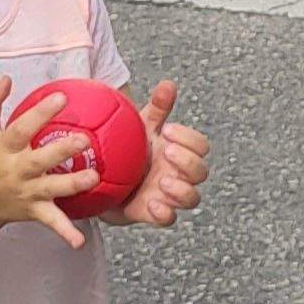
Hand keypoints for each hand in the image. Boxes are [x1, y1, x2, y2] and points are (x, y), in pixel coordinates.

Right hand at [0, 77, 99, 247]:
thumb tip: (6, 78)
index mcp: (4, 148)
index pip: (22, 127)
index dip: (41, 112)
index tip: (61, 97)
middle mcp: (16, 171)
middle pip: (40, 160)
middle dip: (62, 151)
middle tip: (84, 139)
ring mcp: (26, 192)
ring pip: (52, 189)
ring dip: (73, 185)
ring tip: (95, 178)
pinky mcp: (34, 211)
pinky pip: (51, 222)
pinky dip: (65, 233)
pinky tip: (80, 241)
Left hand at [116, 81, 212, 226]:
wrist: (102, 180)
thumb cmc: (127, 150)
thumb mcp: (140, 126)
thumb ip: (157, 107)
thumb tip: (169, 84)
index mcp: (179, 152)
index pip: (201, 146)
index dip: (190, 139)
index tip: (167, 130)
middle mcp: (179, 175)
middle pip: (201, 172)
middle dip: (188, 162)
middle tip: (167, 152)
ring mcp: (169, 196)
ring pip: (192, 198)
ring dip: (182, 190)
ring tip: (162, 181)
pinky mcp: (154, 213)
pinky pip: (169, 219)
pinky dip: (165, 213)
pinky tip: (152, 204)